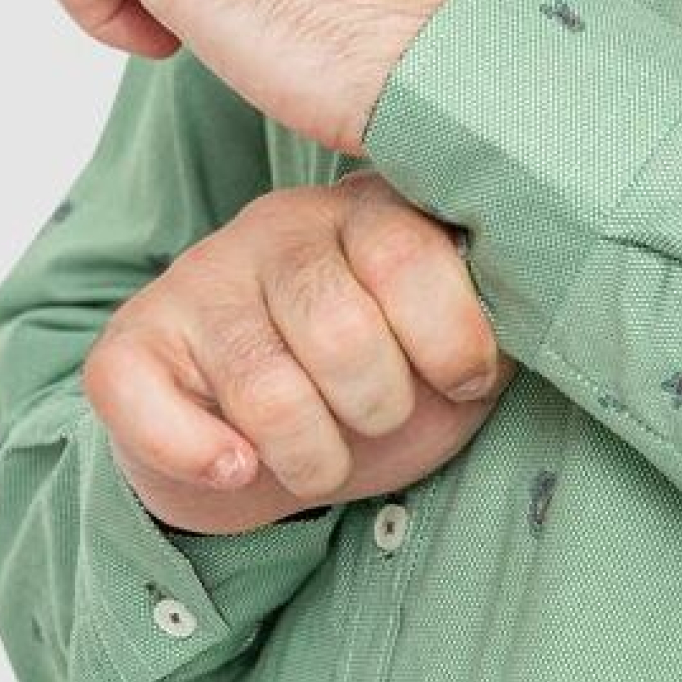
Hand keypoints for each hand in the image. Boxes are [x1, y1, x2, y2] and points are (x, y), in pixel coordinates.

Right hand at [82, 172, 516, 535]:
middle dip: (378, 409)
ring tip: (319, 457)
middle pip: (342, 329)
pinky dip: (205, 459)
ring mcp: (198, 280)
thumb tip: (552, 304)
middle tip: (376, 422)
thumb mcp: (454, 363)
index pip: (412, 255)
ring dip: (311, 457)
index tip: (462, 381)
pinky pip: (151, 407)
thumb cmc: (379, 396)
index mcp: (370, 215)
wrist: (263, 458)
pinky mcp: (129, 344)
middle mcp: (279, 228)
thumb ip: (498, 328)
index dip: (450, 341)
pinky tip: (239, 467)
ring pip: (266, 387)